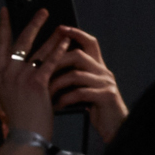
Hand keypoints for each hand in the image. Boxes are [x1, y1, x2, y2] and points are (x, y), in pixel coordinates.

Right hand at [0, 8, 59, 140]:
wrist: (26, 134)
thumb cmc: (21, 116)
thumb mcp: (9, 93)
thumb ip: (14, 76)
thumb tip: (25, 60)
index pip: (0, 44)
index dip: (4, 27)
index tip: (6, 11)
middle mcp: (7, 73)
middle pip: (20, 42)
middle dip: (32, 24)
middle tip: (43, 11)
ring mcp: (20, 77)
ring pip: (38, 50)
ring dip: (52, 36)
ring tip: (62, 26)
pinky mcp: (36, 83)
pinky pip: (50, 62)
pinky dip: (59, 50)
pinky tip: (66, 42)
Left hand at [41, 26, 128, 142]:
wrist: (116, 127)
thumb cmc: (95, 108)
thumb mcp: (83, 89)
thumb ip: (72, 77)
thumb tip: (47, 68)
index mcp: (97, 67)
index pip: (90, 43)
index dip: (76, 33)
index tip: (60, 27)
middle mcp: (103, 71)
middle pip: (78, 55)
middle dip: (55, 61)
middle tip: (38, 72)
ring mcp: (106, 82)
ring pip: (76, 74)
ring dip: (56, 84)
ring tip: (44, 94)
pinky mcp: (106, 96)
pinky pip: (81, 93)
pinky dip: (64, 99)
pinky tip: (55, 107)